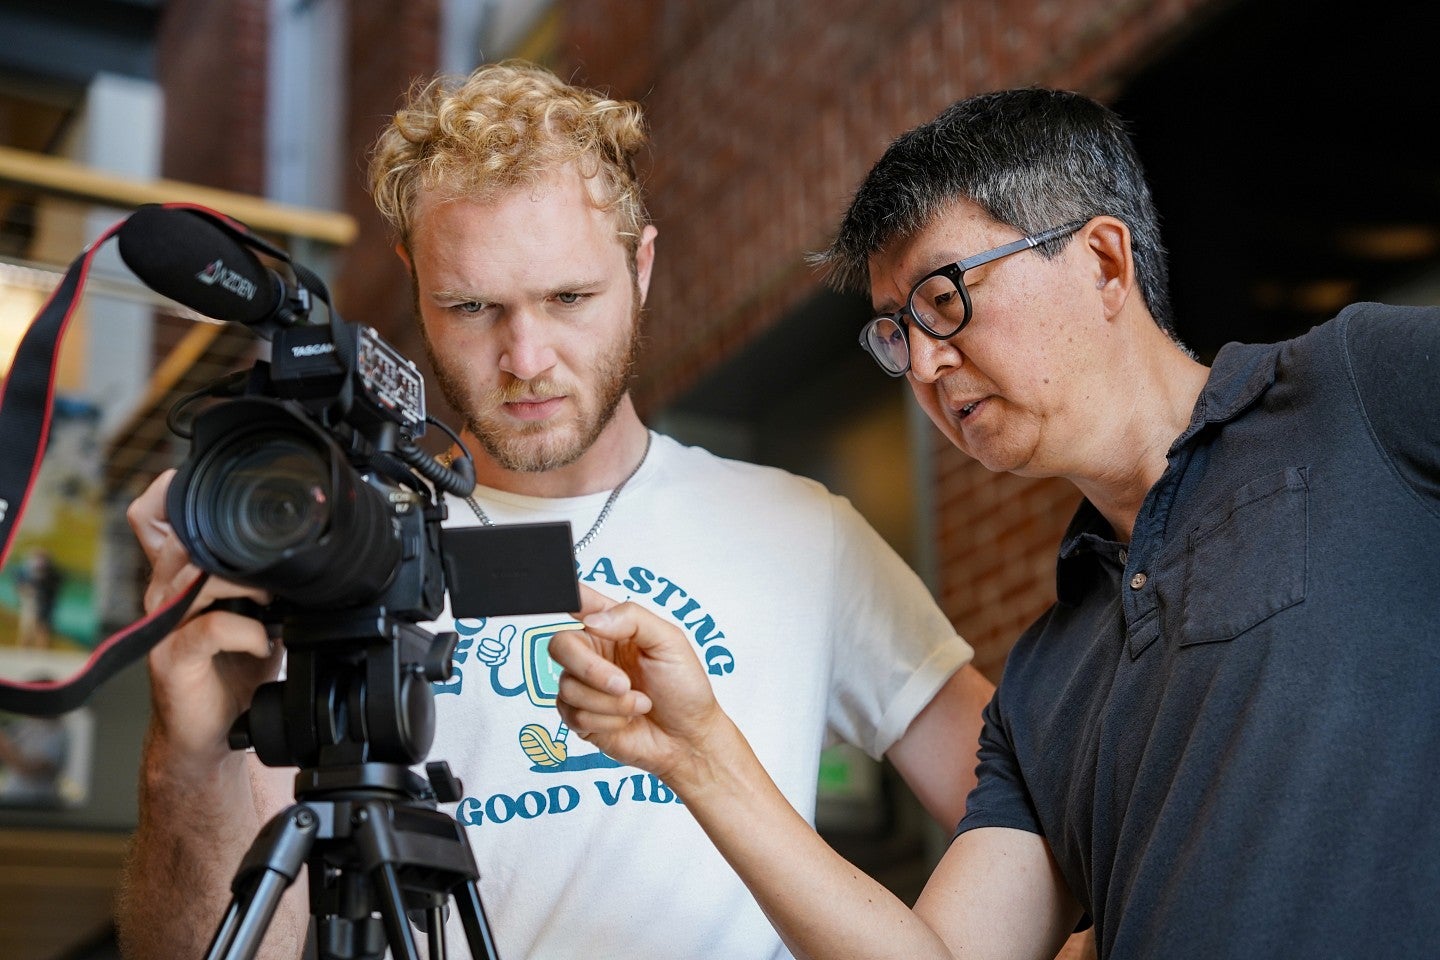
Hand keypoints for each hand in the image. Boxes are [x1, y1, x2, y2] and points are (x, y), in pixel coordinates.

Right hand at [127, 470, 280, 769]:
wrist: (210, 733)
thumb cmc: (233, 669)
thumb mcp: (255, 612)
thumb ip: (265, 577)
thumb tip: (309, 548)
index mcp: (181, 574)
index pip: (156, 515)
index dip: (177, 494)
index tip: (236, 503)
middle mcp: (165, 591)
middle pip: (180, 537)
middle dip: (233, 543)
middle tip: (276, 564)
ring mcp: (163, 624)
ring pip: (195, 576)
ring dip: (245, 583)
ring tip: (273, 600)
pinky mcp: (171, 657)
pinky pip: (207, 628)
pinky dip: (246, 632)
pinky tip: (262, 643)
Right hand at [551, 585, 726, 787]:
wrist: (688, 738)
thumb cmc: (684, 688)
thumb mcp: (670, 641)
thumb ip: (632, 618)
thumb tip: (592, 620)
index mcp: (613, 628)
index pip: (579, 602)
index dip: (567, 598)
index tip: (572, 604)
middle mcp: (594, 654)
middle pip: (560, 646)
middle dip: (590, 668)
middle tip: (623, 683)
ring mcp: (585, 687)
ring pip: (568, 686)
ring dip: (609, 702)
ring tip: (639, 703)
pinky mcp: (581, 719)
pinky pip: (574, 715)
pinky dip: (606, 720)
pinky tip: (627, 720)